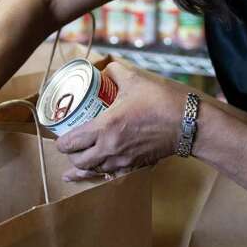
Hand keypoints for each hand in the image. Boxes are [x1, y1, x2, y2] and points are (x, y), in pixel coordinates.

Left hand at [56, 60, 190, 181]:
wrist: (187, 123)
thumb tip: (105, 71)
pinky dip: (101, 175)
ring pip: (94, 171)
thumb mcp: (134, 80)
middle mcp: (110, 148)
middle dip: (69, 156)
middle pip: (79, 161)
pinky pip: (112, 175)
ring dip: (82, 169)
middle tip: (66, 148)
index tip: (58, 138)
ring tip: (72, 171)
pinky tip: (98, 175)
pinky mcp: (136, 165)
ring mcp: (123, 160)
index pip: (72, 142)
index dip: (61, 143)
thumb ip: (115, 73)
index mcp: (105, 127)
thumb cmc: (161, 101)